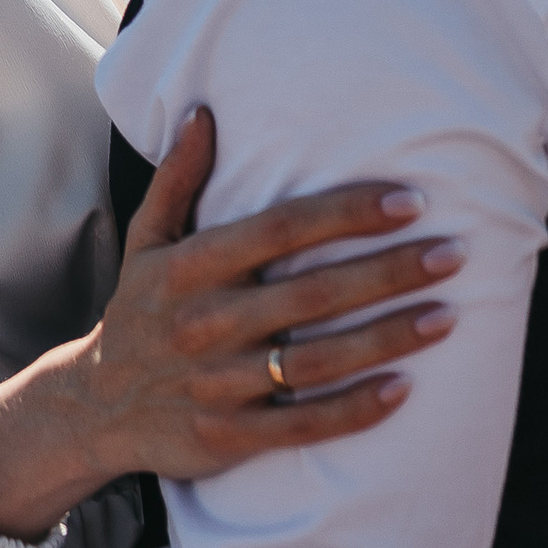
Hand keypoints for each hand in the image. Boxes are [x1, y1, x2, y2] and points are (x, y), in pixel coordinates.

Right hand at [101, 118, 459, 479]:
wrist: (94, 407)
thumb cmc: (137, 311)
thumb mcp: (146, 241)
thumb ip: (178, 178)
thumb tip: (205, 111)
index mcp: (190, 267)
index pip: (281, 229)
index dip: (347, 213)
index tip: (409, 201)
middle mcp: (205, 322)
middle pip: (313, 294)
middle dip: (390, 271)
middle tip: (453, 253)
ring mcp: (218, 382)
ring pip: (318, 360)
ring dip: (388, 338)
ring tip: (448, 316)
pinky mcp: (229, 436)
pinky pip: (303, 423)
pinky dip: (355, 409)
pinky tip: (405, 390)